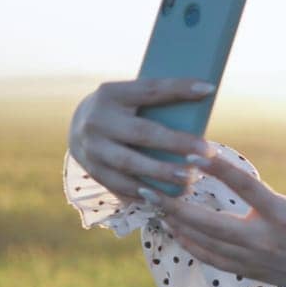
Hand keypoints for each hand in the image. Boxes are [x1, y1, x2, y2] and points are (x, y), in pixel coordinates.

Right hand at [67, 78, 216, 198]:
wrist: (76, 128)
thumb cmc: (121, 111)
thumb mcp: (130, 98)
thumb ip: (157, 100)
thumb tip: (204, 97)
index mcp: (112, 94)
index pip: (149, 90)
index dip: (178, 89)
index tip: (209, 90)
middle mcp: (98, 120)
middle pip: (141, 133)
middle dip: (176, 143)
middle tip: (207, 153)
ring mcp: (92, 148)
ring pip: (129, 164)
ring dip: (162, 174)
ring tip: (190, 179)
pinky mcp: (93, 171)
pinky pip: (121, 185)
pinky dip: (146, 193)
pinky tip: (168, 197)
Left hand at [142, 145, 285, 286]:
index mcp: (282, 216)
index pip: (245, 187)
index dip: (218, 171)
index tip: (192, 155)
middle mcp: (262, 239)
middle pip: (208, 223)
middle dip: (174, 206)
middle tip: (146, 188)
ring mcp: (252, 258)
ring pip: (203, 242)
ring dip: (176, 225)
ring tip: (152, 207)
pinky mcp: (248, 270)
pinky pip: (210, 258)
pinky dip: (188, 245)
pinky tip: (174, 232)